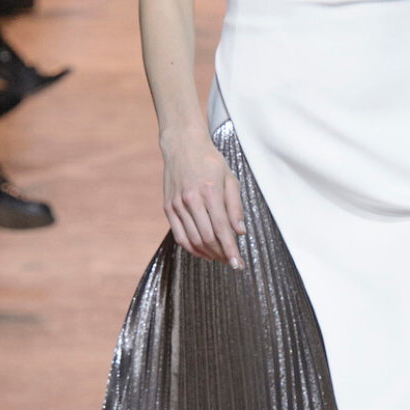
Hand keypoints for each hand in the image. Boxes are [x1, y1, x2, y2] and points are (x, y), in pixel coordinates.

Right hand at [161, 131, 244, 264]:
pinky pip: (179, 235)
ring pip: (193, 239)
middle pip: (207, 237)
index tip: (238, 264)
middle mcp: (192, 199)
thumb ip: (236, 206)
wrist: (183, 145)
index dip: (231, 249)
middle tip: (232, 262)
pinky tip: (203, 252)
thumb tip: (240, 232)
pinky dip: (191, 248)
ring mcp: (177, 204)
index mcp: (210, 191)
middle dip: (221, 254)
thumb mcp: (230, 178)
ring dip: (208, 253)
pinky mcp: (168, 207)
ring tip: (220, 258)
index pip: (222, 228)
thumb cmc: (210, 161)